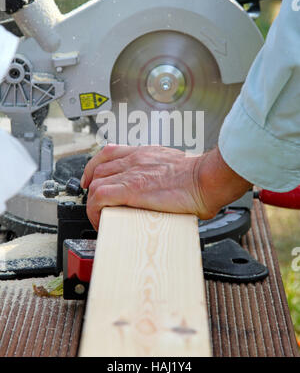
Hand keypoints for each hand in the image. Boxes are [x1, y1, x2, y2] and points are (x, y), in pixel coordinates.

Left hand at [81, 144, 251, 229]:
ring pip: (96, 184)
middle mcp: (134, 160)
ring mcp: (131, 174)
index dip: (94, 166)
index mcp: (144, 153)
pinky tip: (100, 219)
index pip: (108, 153)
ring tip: (99, 216)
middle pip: (98, 169)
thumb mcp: (175, 165)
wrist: (206, 178)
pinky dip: (95, 210)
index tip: (92, 178)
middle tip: (96, 204)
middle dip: (92, 187)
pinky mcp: (131, 189)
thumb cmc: (199, 176)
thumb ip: (163, 172)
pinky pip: (100, 197)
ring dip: (92, 202)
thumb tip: (165, 185)